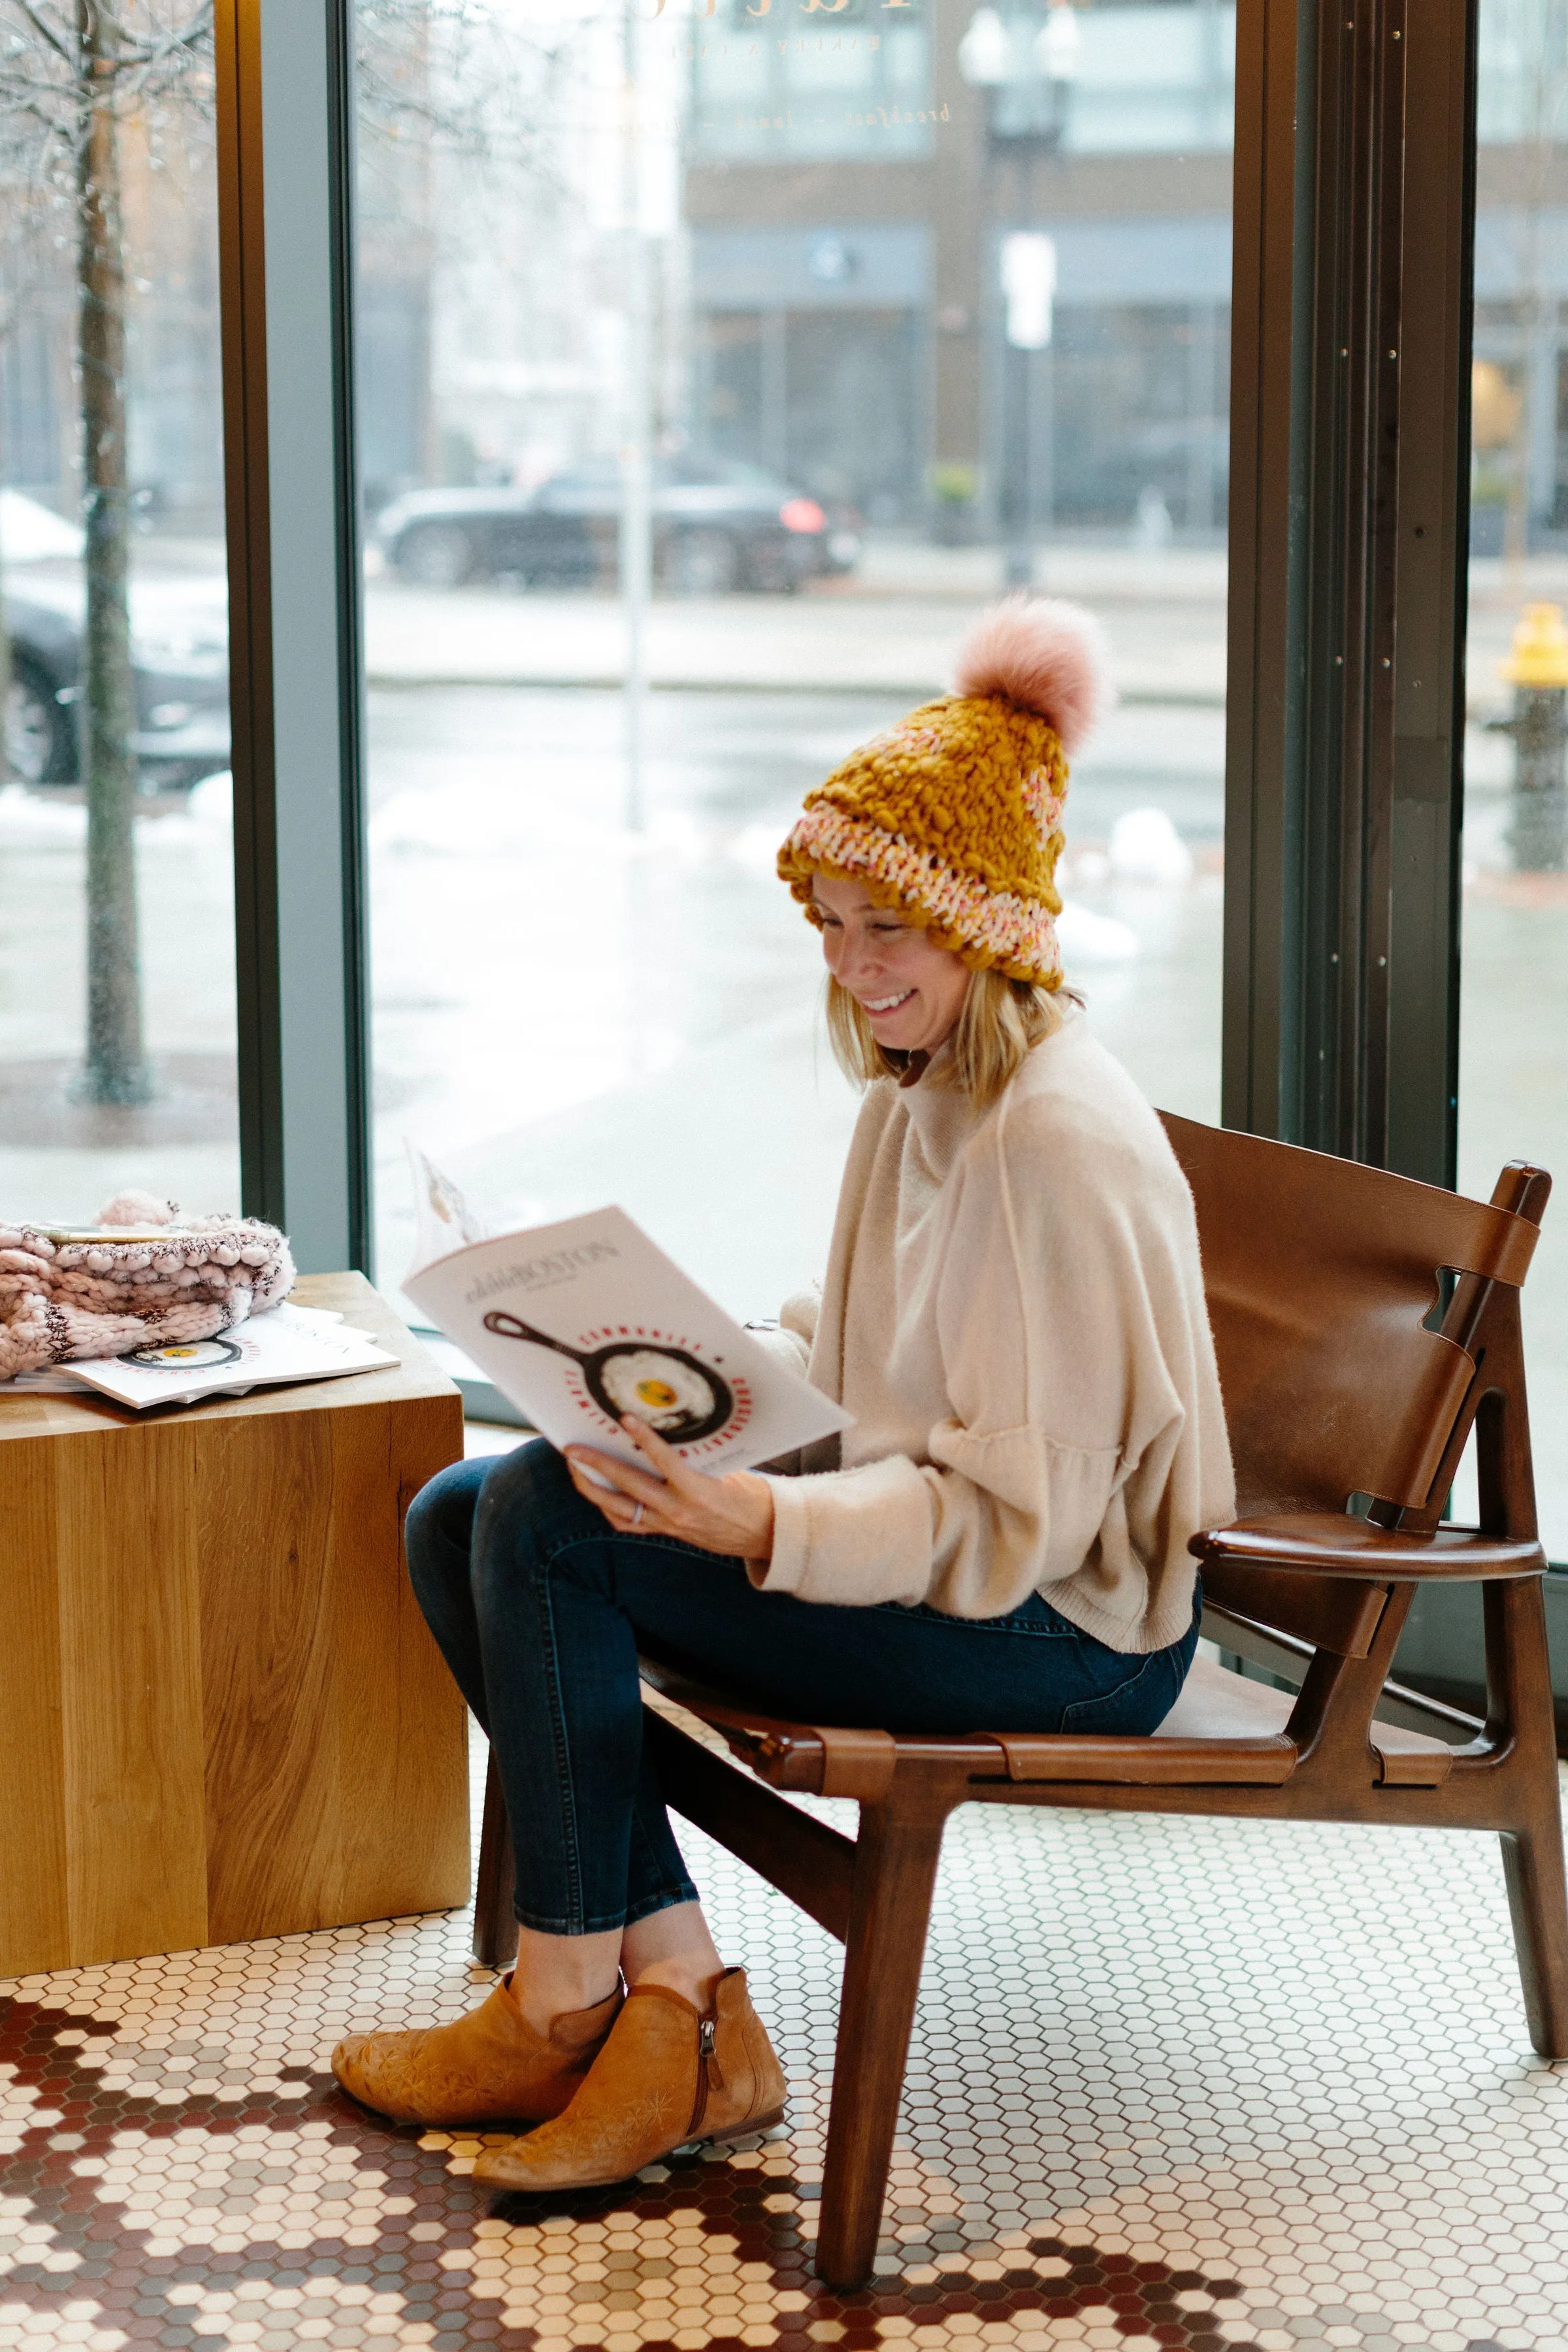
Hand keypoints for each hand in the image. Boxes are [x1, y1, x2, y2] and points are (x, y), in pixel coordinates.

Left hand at [565, 1416, 774, 1560]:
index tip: (624, 1419)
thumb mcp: (729, 1471)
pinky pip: (627, 1523)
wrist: (762, 1534)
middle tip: (572, 1449)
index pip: (664, 1462)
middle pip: (628, 1487)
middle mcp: (678, 1511)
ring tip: (575, 1469)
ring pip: (618, 1509)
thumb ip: (697, 1457)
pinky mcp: (665, 1532)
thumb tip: (668, 1434)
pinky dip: (608, 1507)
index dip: (643, 1439)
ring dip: (592, 1488)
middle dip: (596, 1466)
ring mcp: (667, 1525)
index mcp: (698, 1492)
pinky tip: (599, 1492)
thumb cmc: (749, 1497)